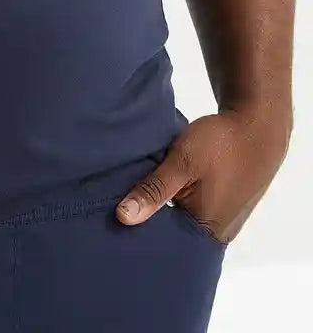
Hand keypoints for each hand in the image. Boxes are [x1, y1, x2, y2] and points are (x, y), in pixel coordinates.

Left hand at [115, 107, 290, 243]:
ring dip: (166, 209)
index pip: (164, 244)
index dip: (140, 231)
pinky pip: (195, 212)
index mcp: (207, 231)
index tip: (114, 219)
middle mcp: (217, 234)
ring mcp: (224, 221)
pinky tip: (163, 188)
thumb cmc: (221, 145)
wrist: (257, 127)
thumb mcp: (182, 162)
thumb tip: (123, 217)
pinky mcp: (225, 207)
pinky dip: (179, 202)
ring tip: (138, 195)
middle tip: (120, 204)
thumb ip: (154, 190)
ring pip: (184, 221)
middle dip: (151, 220)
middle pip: (174, 235)